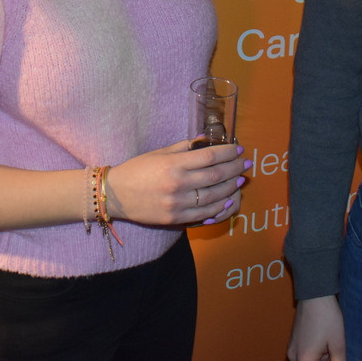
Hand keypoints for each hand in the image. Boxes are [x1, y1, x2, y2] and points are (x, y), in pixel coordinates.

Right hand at [104, 140, 249, 225]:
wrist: (115, 195)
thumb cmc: (136, 170)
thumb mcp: (158, 153)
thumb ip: (183, 148)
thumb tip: (205, 141)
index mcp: (173, 164)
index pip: (209, 156)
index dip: (228, 152)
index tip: (238, 149)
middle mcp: (177, 184)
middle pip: (215, 175)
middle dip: (235, 168)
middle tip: (246, 163)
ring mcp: (177, 204)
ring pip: (214, 196)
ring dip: (230, 187)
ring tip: (239, 180)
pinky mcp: (176, 219)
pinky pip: (204, 214)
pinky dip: (220, 207)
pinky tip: (228, 200)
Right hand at [288, 295, 346, 360]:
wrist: (315, 294)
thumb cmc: (327, 317)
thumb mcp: (338, 345)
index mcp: (305, 360)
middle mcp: (295, 357)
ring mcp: (293, 349)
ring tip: (334, 352)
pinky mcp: (294, 342)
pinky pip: (305, 357)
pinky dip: (316, 357)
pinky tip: (326, 347)